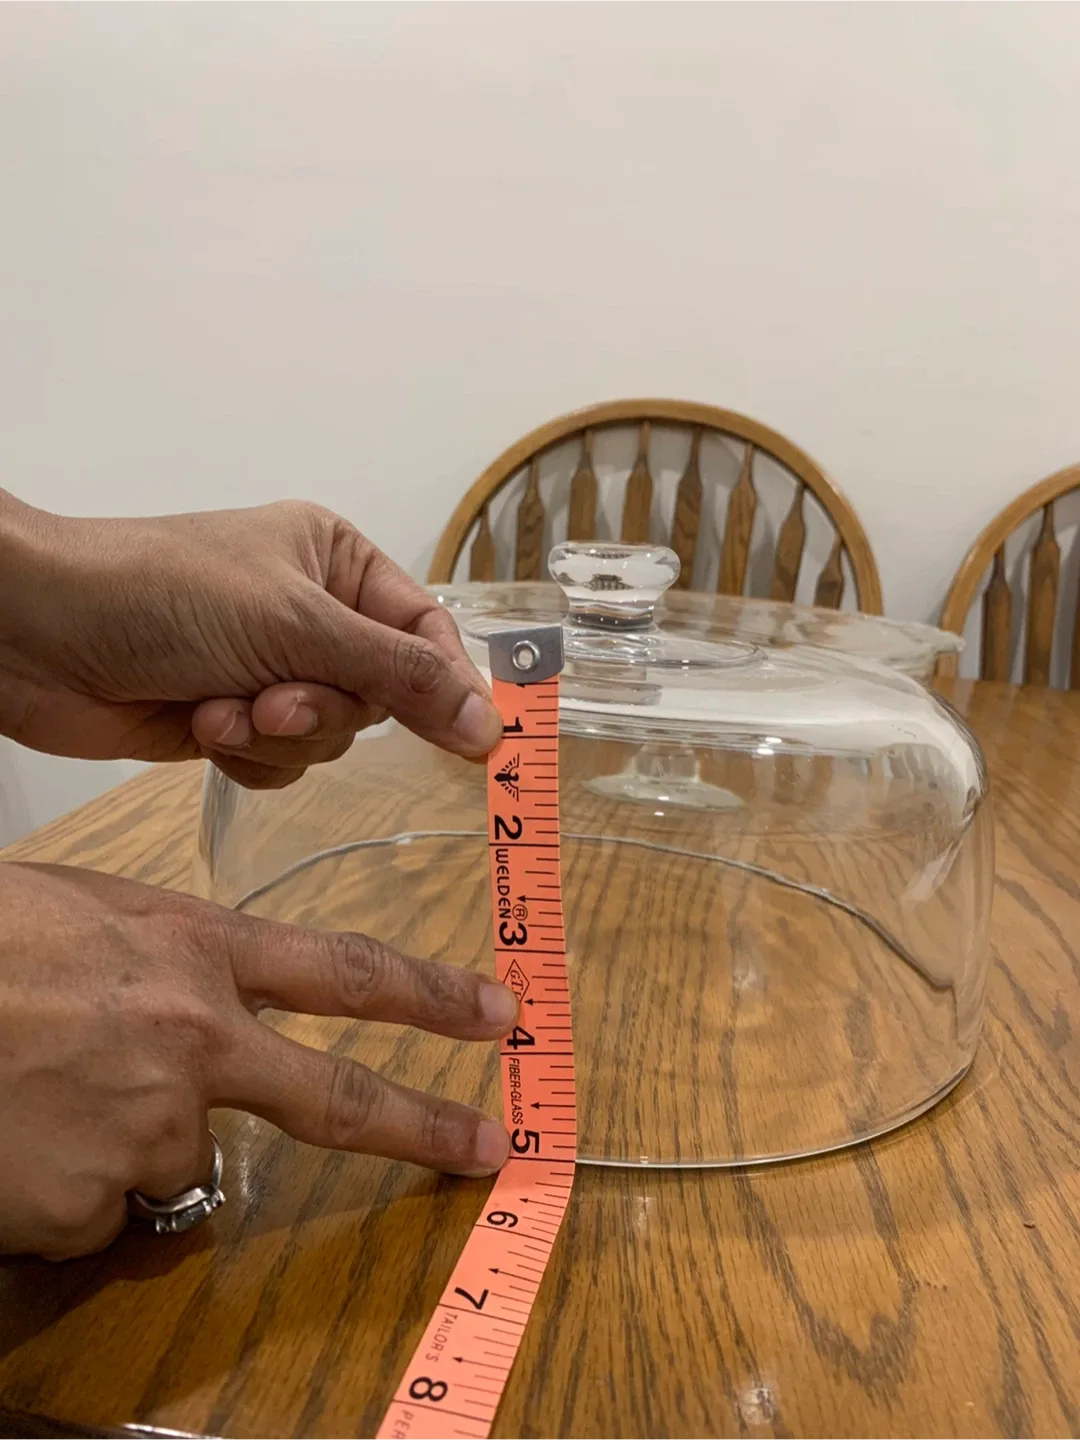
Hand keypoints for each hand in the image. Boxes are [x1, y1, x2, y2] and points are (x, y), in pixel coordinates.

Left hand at [0, 493, 501, 787]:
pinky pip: (281, 763)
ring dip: (277, 733)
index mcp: (336, 562)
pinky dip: (245, 753)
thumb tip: (487, 724)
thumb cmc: (159, 592)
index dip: (448, 686)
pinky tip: (199, 722)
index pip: (427, 631)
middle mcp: (312, 614)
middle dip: (325, 708)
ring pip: (330, 739)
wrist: (36, 635)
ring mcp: (270, 669)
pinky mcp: (231, 719)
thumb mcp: (297, 623)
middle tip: (276, 699)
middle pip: (378, 696)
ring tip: (221, 705)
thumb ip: (400, 676)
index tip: (477, 744)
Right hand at [0, 862, 516, 1259]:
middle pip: (331, 1099)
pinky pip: (96, 1207)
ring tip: (43, 1092)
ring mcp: (145, 1124)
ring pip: (171, 1162)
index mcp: (193, 950)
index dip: (428, 996)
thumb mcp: (89, 917)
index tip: (498, 1013)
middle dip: (420, 1125)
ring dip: (122, 1144)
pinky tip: (19, 1136)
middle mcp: (191, 1041)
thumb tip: (201, 1029)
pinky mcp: (87, 1198)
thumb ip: (166, 968)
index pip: (342, 973)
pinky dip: (65, 1186)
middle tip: (487, 1147)